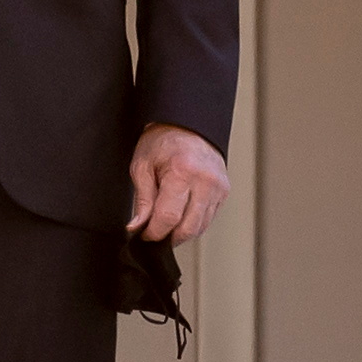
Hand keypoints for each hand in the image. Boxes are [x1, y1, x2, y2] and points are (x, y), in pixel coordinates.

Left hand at [126, 123, 228, 243]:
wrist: (186, 125)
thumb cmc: (162, 141)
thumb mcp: (142, 165)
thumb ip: (142, 199)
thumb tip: (137, 226)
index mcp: (182, 171)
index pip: (169, 217)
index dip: (154, 232)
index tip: (143, 235)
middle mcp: (205, 181)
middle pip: (187, 227)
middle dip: (168, 237)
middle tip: (153, 235)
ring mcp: (218, 188)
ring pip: (200, 227)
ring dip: (181, 233)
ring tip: (165, 226)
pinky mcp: (224, 192)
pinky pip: (208, 218)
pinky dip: (193, 224)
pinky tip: (180, 218)